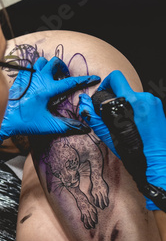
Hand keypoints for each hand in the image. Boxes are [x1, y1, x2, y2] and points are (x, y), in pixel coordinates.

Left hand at [0, 56, 99, 141]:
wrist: (3, 120)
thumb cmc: (24, 122)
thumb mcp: (48, 126)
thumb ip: (67, 126)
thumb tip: (84, 128)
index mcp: (47, 89)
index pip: (71, 82)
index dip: (85, 79)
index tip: (95, 78)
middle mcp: (38, 79)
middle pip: (55, 62)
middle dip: (63, 68)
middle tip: (64, 78)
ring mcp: (27, 76)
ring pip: (42, 61)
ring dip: (49, 66)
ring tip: (52, 77)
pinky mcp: (19, 78)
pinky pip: (30, 67)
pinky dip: (36, 70)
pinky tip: (37, 81)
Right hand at [79, 70, 165, 209]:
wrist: (158, 163)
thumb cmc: (136, 152)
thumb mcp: (110, 135)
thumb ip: (94, 117)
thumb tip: (83, 102)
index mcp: (132, 102)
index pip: (116, 78)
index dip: (105, 84)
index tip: (102, 96)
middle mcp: (145, 98)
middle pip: (124, 89)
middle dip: (116, 99)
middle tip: (112, 117)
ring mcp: (154, 103)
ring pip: (133, 97)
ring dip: (126, 106)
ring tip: (126, 124)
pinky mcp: (159, 108)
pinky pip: (142, 103)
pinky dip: (136, 110)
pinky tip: (135, 125)